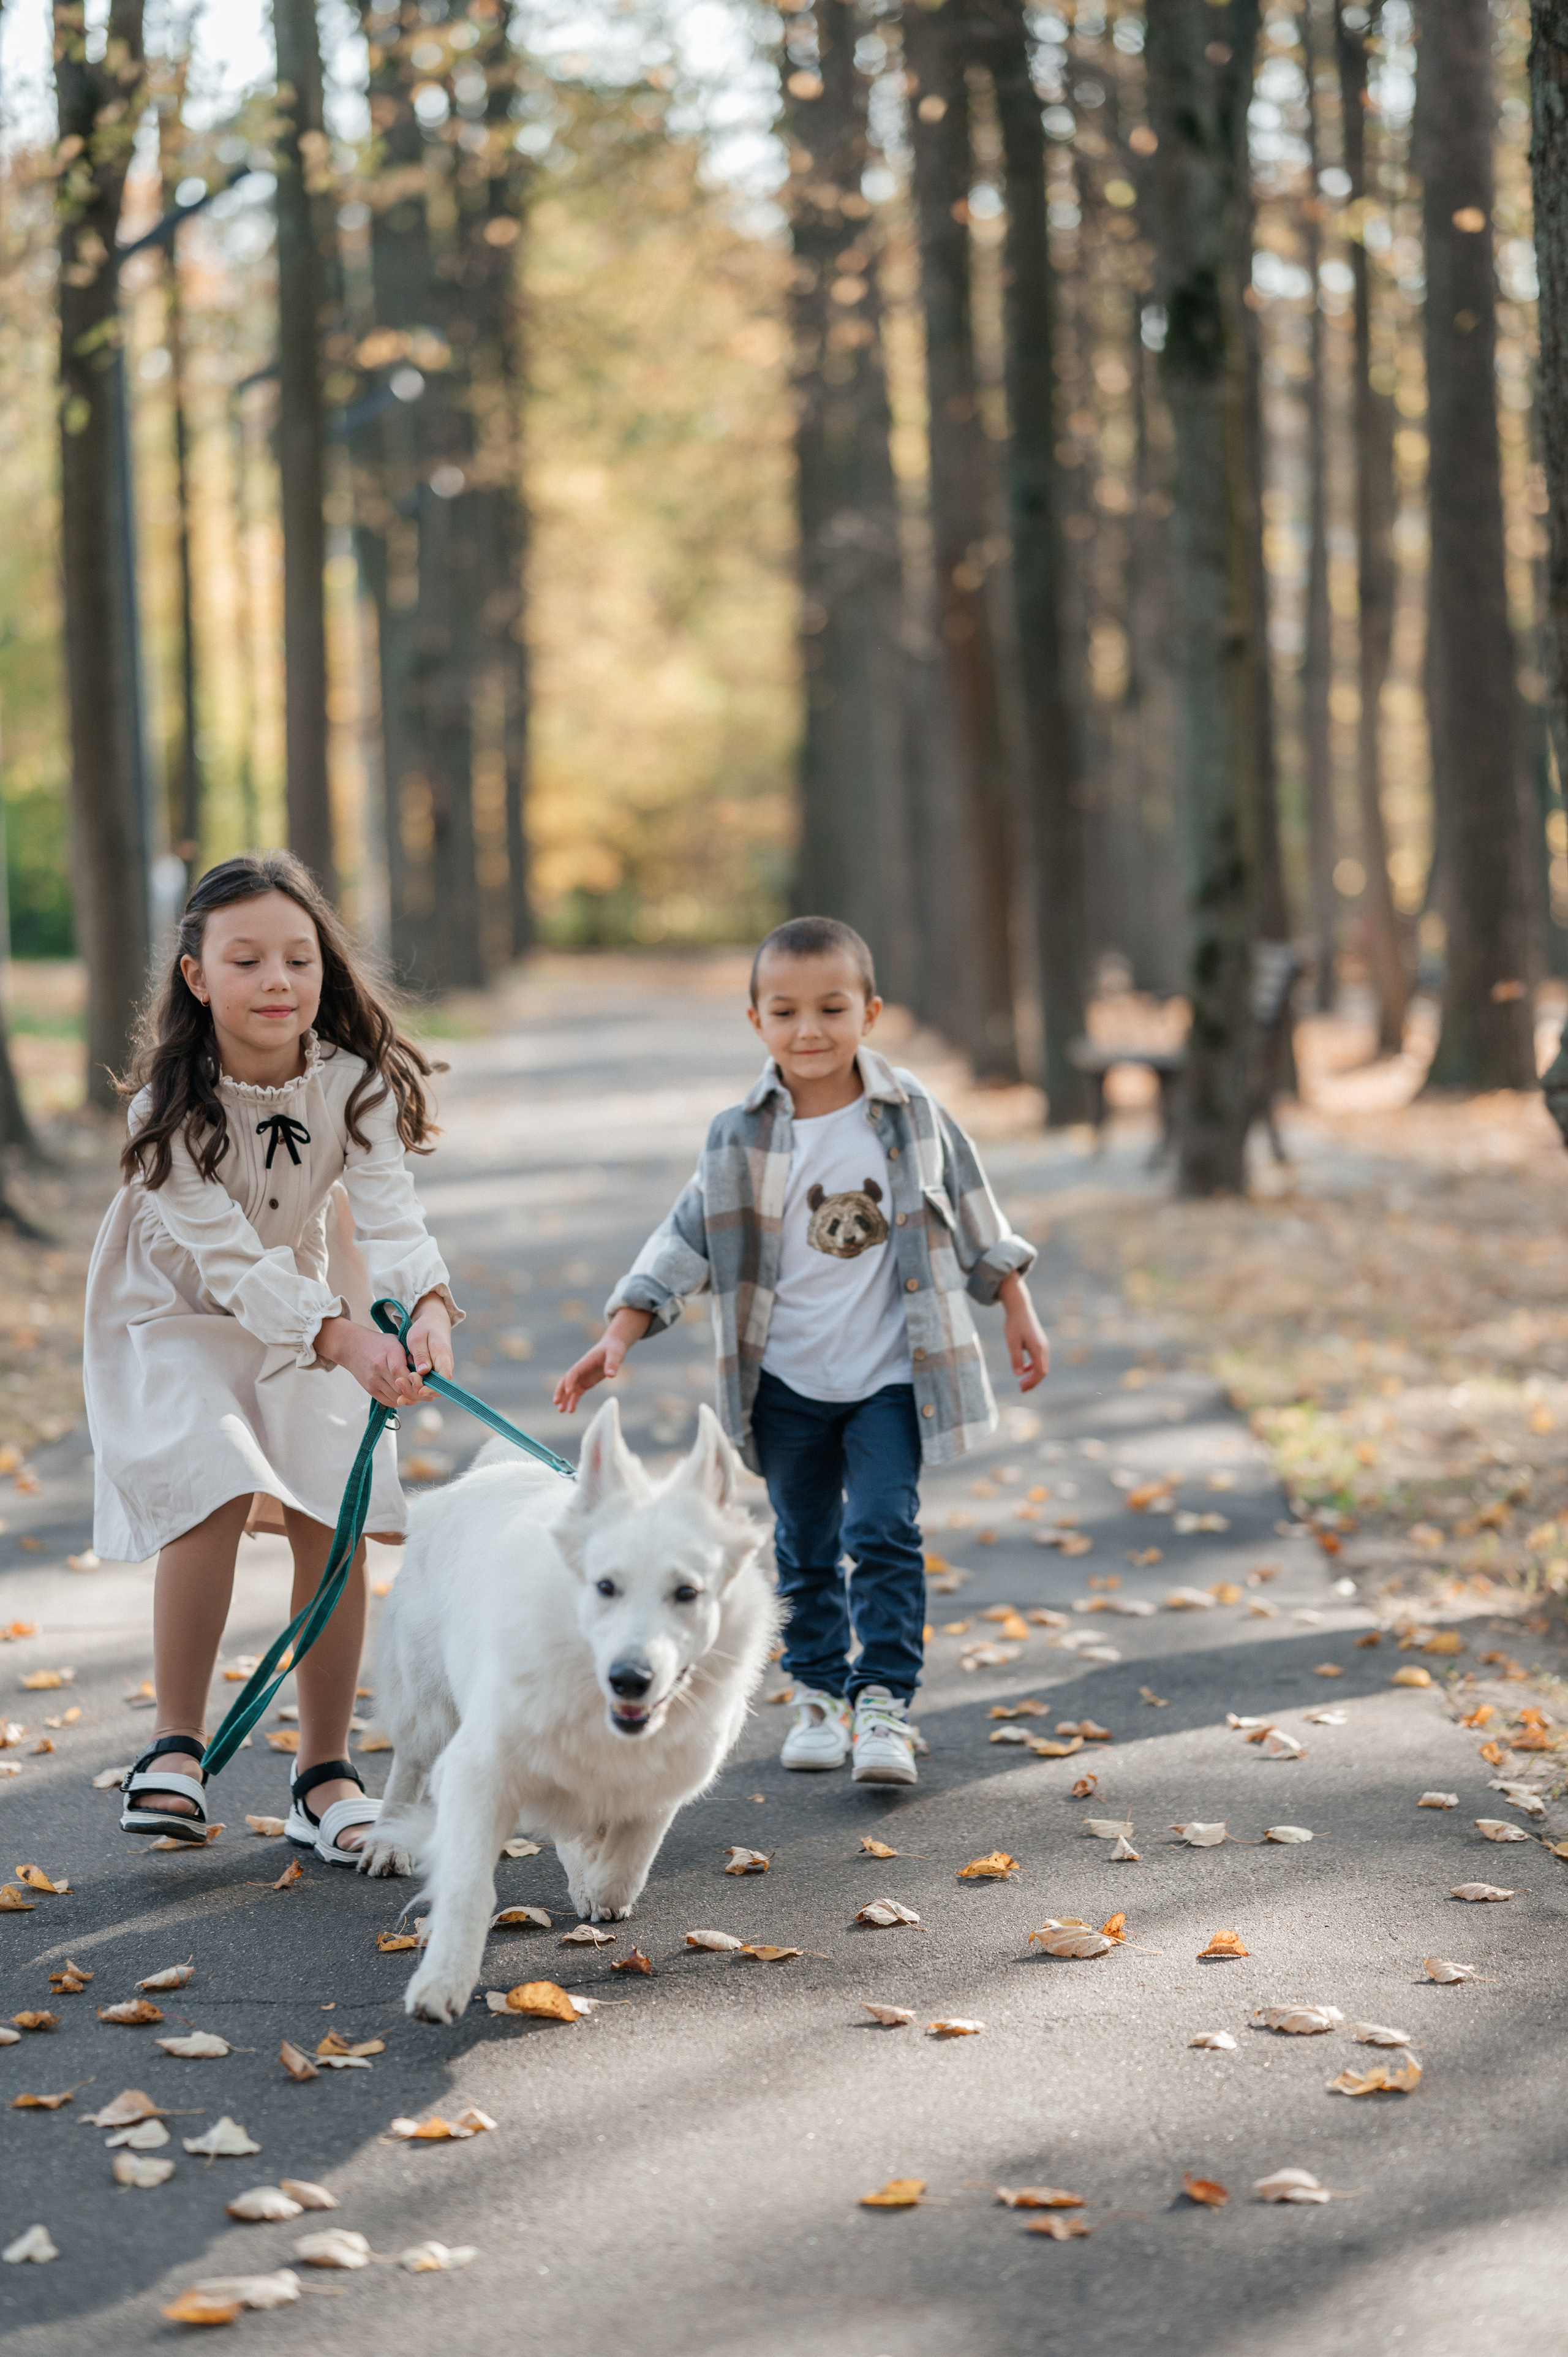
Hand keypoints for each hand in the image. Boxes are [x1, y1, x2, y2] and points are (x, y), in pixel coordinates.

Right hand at [314, 1314, 429, 1408]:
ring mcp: (372, 1380)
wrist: (353, 1347)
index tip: (426, 1382)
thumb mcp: (397, 1342)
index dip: (415, 1381)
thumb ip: (410, 1356)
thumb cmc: (380, 1344)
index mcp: (388, 1352)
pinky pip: (388, 1402)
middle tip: (426, 1391)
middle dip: (416, 1392)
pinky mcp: (369, 1389)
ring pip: (396, 1398)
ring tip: (417, 1393)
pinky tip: (405, 1395)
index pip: (401, 1372)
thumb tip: (426, 1374)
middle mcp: (378, 1368)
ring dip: (409, 1398)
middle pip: (400, 1388)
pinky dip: (399, 1401)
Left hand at [405, 1292, 454, 1382]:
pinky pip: (425, 1386)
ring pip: (430, 1389)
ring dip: (413, 1392)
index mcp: (444, 1356)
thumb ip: (421, 1355)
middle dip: (418, 1391)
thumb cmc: (425, 1328)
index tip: (419, 1390)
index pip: (444, 1378)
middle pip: (436, 1389)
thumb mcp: (418, 1338)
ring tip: (398, 1386)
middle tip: (400, 1383)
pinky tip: (400, 1391)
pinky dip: (413, 1390)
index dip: (433, 1388)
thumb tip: (423, 1372)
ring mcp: (439, 1371)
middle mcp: (445, 1367)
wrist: (433, 1323)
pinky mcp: (432, 1374)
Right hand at [553, 1307, 651, 1412]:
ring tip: (561, 1411)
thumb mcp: (616, 1354)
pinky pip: (578, 1392)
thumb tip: (611, 1375)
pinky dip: (573, 1400)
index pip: (573, 1372)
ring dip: (565, 1399)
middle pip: (566, 1380)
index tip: (569, 1392)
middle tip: (556, 1402)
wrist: (613, 1346)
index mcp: (585, 1362)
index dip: (570, 1381)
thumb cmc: (614, 1348)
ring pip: (570, 1388)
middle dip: (560, 1391)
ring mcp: (583, 1376)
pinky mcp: (587, 1381)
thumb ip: (613, 1363)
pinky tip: (571, 1410)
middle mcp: (581, 1369)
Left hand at [998, 1274, 1048, 1393]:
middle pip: (1043, 1371)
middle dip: (1033, 1382)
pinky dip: (1032, 1368)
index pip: (1040, 1372)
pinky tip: (1022, 1369)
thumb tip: (1018, 1374)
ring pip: (1042, 1366)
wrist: (1020, 1308)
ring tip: (1022, 1383)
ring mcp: (1043, 1346)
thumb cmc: (1015, 1324)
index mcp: (1039, 1349)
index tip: (1021, 1387)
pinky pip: (1039, 1360)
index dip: (1032, 1382)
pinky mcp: (1039, 1343)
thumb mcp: (1012, 1342)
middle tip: (1021, 1389)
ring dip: (1033, 1376)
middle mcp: (1044, 1348)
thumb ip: (1015, 1358)